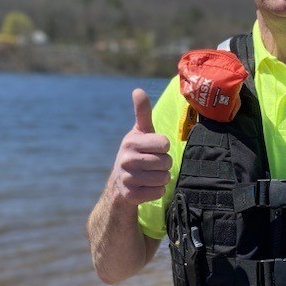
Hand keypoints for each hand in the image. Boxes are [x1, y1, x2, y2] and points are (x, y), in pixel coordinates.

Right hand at [111, 88, 171, 204]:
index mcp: (131, 142)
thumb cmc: (136, 152)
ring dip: (162, 178)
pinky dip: (157, 191)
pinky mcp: (131, 196)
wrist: (120, 182)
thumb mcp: (139, 132)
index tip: (155, 148)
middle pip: (166, 162)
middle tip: (154, 163)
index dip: (164, 147)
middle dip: (164, 163)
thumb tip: (138, 90)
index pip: (165, 144)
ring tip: (151, 174)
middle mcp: (127, 160)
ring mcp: (128, 179)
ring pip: (163, 178)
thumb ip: (142, 112)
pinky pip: (158, 192)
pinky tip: (147, 186)